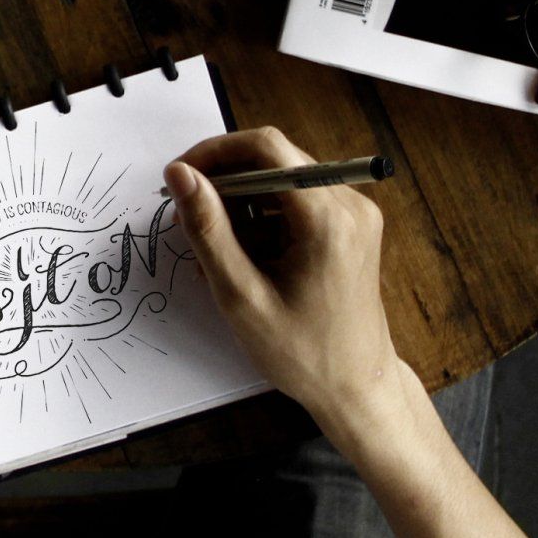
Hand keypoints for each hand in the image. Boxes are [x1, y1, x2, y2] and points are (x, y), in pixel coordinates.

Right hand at [165, 127, 414, 454]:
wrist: (357, 388)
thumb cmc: (304, 354)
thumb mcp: (242, 296)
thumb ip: (208, 230)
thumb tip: (179, 175)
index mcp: (328, 218)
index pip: (266, 148)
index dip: (215, 153)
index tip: (181, 178)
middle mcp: (350, 204)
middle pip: (274, 160)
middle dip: (225, 184)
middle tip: (189, 221)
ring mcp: (354, 214)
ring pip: (282, 181)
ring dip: (242, 206)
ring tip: (217, 255)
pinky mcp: (351, 227)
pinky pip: (298, 202)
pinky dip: (264, 221)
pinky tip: (245, 260)